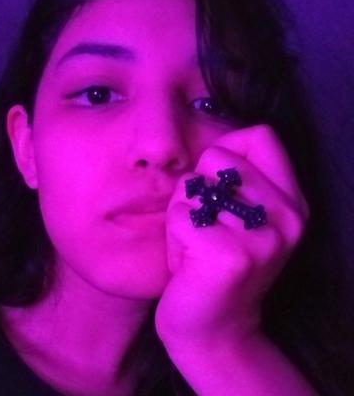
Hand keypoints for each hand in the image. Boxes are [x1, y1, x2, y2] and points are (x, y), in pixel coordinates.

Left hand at [155, 124, 309, 346]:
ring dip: (183, 215)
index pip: (261, 136)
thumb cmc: (217, 264)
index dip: (226, 148)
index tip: (214, 182)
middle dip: (196, 188)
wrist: (213, 329)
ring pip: (192, 187)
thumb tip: (216, 145)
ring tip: (196, 245)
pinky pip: (179, 216)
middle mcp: (287, 217)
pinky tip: (188, 261)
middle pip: (217, 158)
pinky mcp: (228, 253)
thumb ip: (238, 180)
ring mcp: (261, 237)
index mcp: (293, 203)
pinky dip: (173, 237)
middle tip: (203, 224)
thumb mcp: (242, 219)